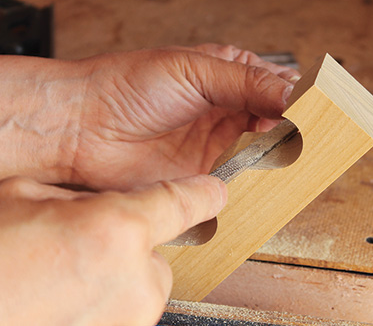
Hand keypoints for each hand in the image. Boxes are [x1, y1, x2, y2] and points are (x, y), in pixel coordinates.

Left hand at [0, 44, 299, 188]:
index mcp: (226, 76)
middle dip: (294, 128)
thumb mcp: (195, 70)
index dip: (298, 97)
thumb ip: (246, 82)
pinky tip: (269, 178)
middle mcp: (225, 111)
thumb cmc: (129, 86)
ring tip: (299, 157)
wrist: (84, 128)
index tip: (318, 109)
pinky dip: (256, 181)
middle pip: (275, 120)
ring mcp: (216, 145)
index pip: (275, 85)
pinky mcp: (204, 175)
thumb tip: (294, 92)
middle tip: (314, 136)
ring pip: (262, 151)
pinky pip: (239, 180)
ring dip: (279, 155)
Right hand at [0, 175, 225, 324]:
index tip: (215, 191)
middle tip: (83, 250)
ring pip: (142, 286)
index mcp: (114, 230)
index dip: (202, 194)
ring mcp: (131, 320)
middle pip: (155, 253)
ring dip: (117, 280)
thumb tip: (101, 201)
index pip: (181, 204)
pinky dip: (108, 307)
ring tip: (66, 281)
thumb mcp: (23, 199)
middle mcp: (134, 280)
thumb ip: (79, 197)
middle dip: (128, 248)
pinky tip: (67, 303)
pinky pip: (128, 313)